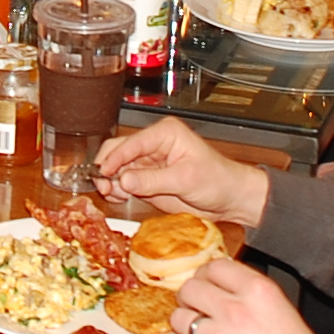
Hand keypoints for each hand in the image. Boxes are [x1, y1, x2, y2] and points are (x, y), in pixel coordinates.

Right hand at [94, 118, 269, 230]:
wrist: (229, 199)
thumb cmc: (218, 180)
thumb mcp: (185, 179)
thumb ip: (153, 180)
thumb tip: (124, 180)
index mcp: (165, 134)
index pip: (132, 143)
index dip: (115, 158)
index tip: (104, 172)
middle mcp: (154, 145)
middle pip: (119, 152)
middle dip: (108, 168)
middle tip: (104, 185)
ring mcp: (149, 163)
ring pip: (118, 169)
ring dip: (112, 182)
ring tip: (114, 194)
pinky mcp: (148, 180)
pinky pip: (125, 183)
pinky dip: (119, 191)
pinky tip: (122, 197)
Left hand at [166, 258, 321, 333]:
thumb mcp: (280, 307)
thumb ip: (249, 293)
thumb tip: (222, 286)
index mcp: (256, 290)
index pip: (215, 267)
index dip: (205, 274)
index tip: (204, 282)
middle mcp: (234, 310)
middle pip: (190, 289)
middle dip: (189, 297)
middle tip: (194, 306)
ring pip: (181, 320)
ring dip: (189, 325)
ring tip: (204, 333)